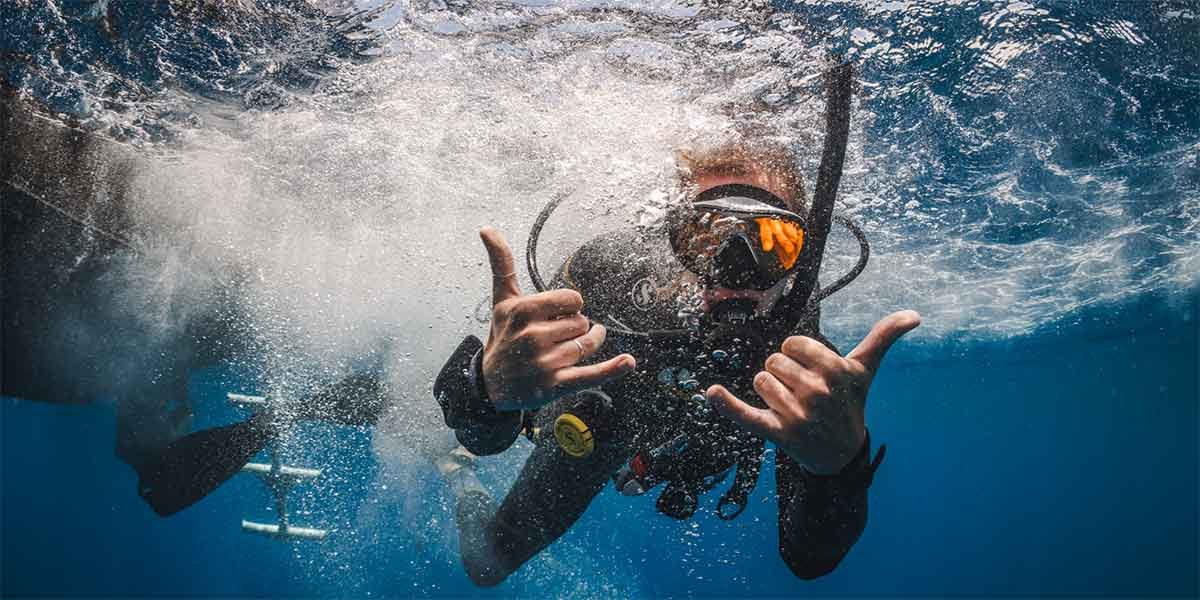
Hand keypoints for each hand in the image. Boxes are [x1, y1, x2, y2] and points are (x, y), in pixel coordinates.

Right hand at [478, 227, 635, 410]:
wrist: (491, 385)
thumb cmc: (503, 337)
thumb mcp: (501, 301)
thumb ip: (501, 264)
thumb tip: (486, 228)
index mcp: (523, 311)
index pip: (573, 299)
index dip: (570, 307)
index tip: (556, 314)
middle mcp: (532, 336)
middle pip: (582, 322)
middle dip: (574, 328)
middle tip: (554, 337)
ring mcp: (544, 362)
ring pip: (588, 345)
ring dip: (585, 346)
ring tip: (565, 352)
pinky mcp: (556, 384)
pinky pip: (590, 374)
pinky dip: (611, 369)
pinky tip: (627, 362)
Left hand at [707, 310, 920, 474]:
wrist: (840, 453)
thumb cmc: (849, 404)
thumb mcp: (866, 370)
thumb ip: (884, 337)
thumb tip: (915, 315)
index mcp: (836, 373)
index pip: (793, 342)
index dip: (798, 354)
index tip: (811, 370)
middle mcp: (818, 394)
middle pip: (775, 360)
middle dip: (785, 372)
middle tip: (803, 392)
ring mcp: (797, 415)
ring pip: (761, 380)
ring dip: (771, 389)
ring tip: (791, 405)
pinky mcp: (776, 433)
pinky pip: (745, 414)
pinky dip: (727, 404)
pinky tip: (712, 392)